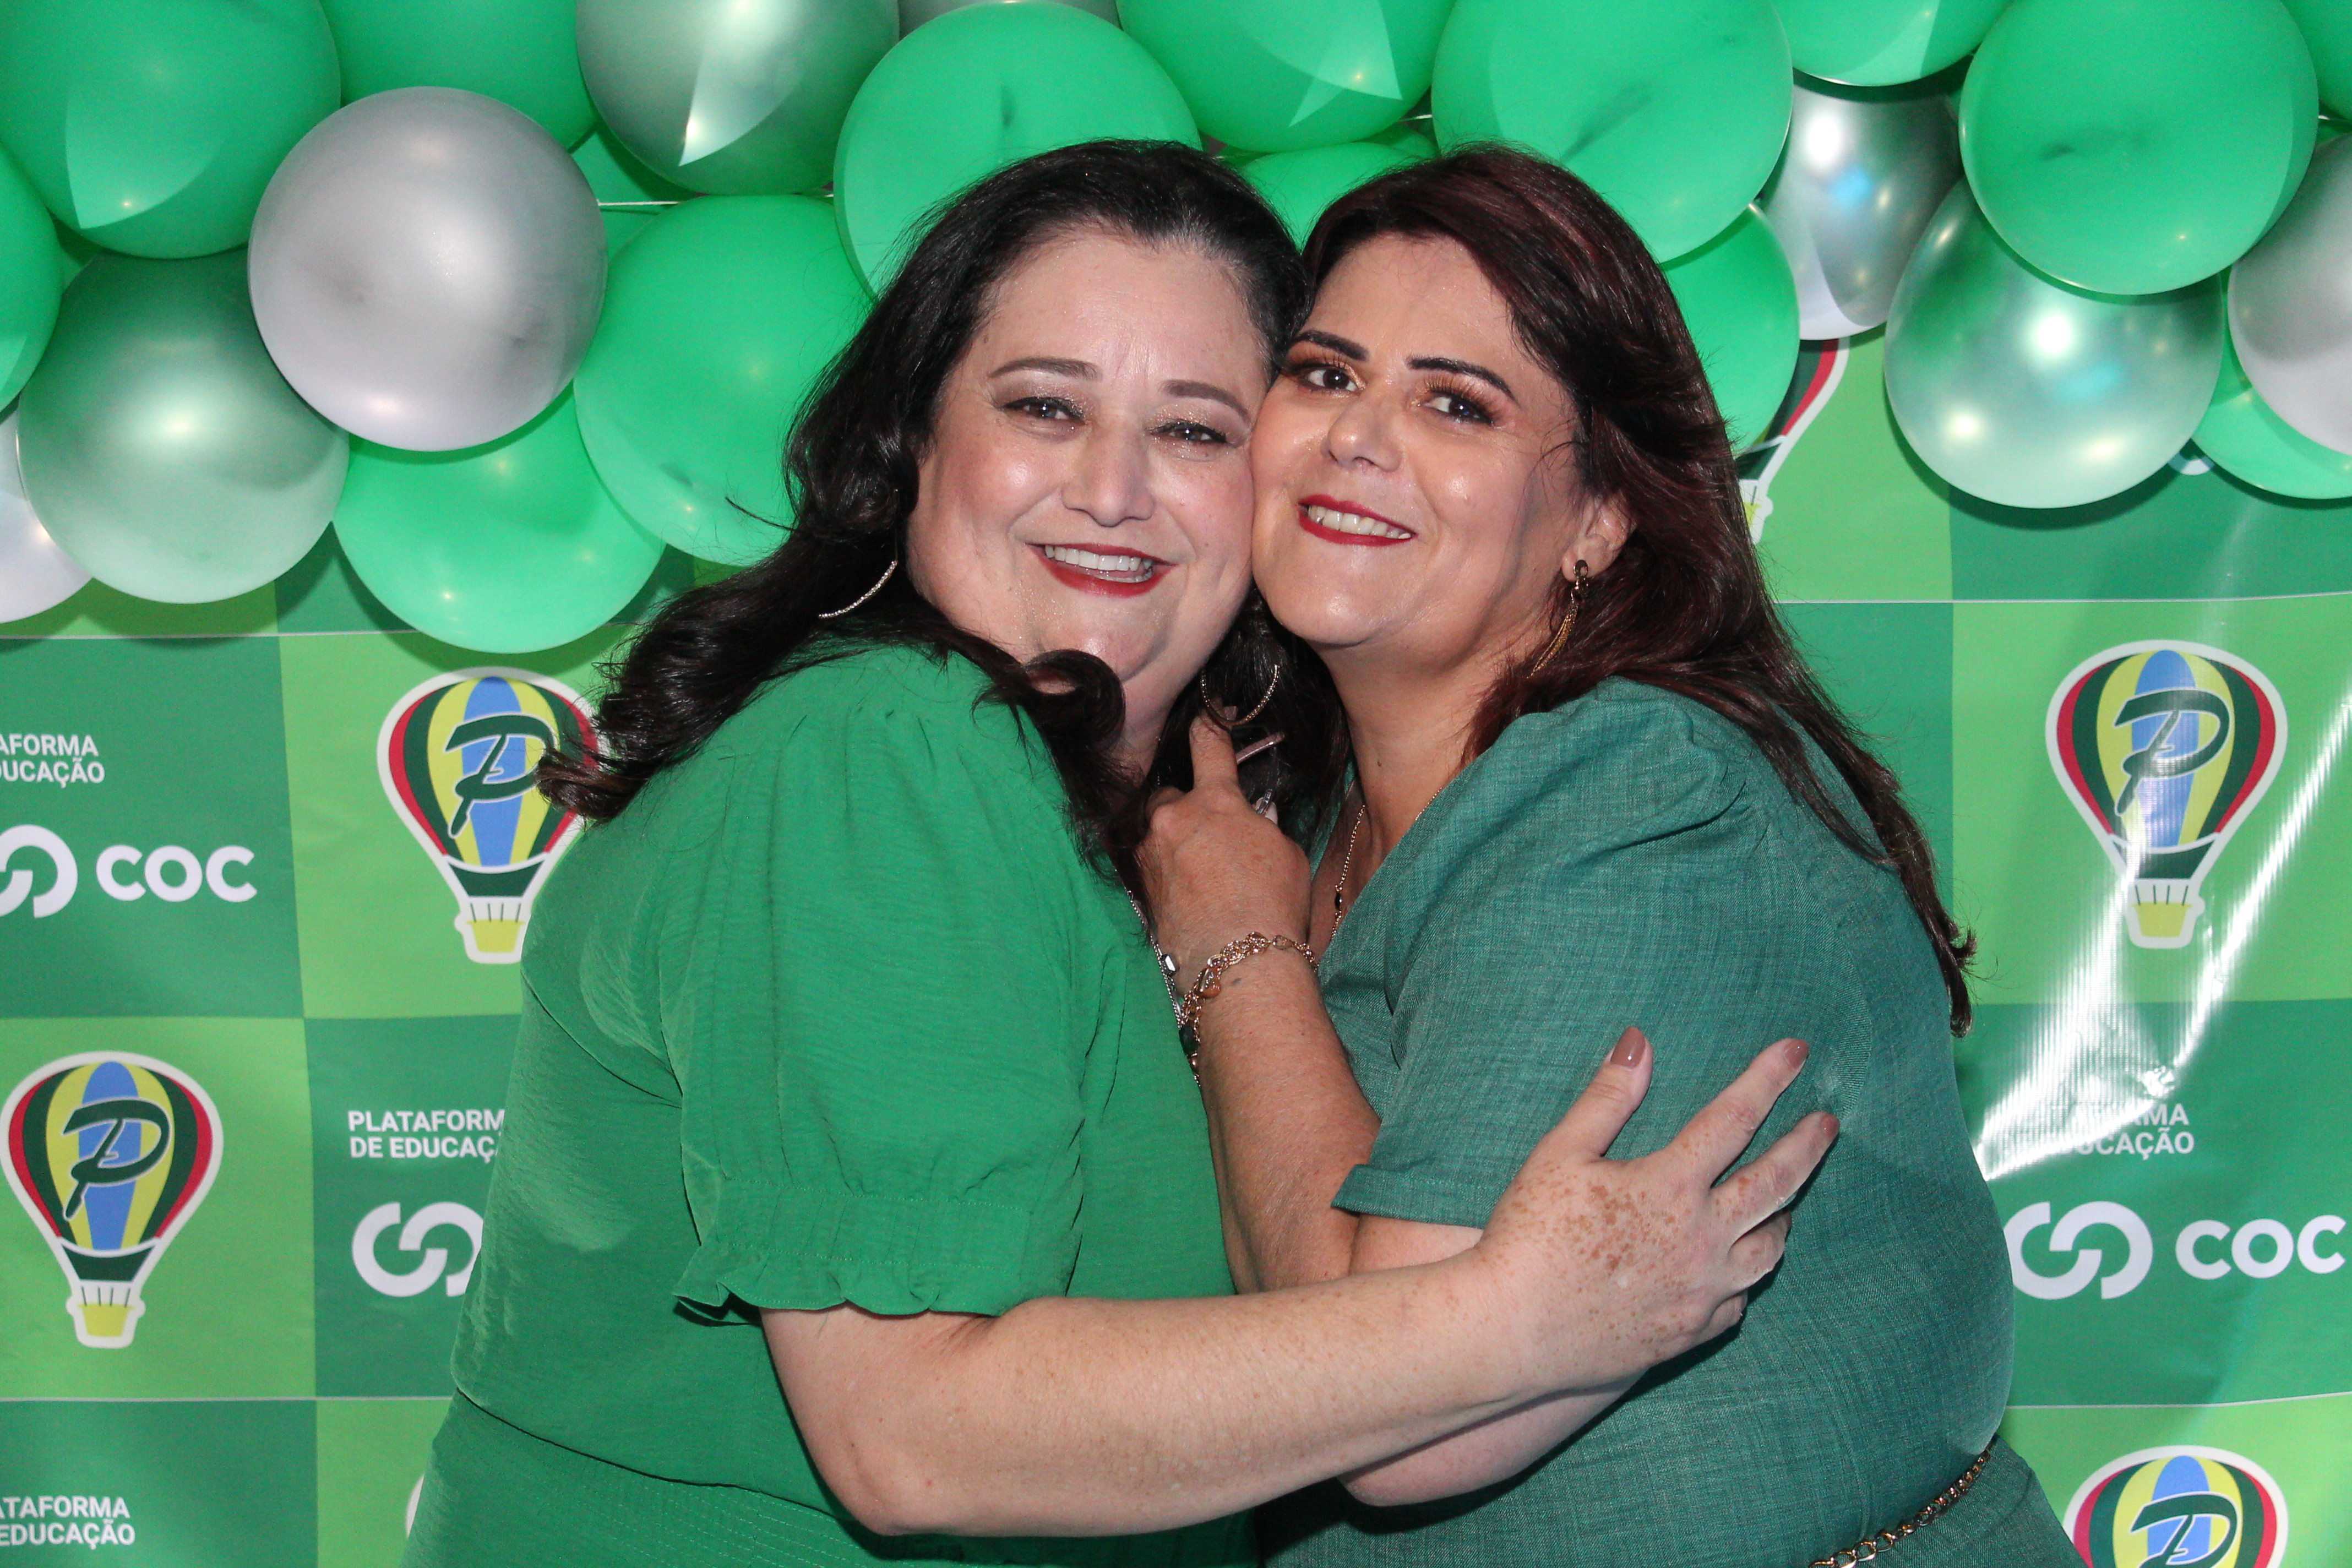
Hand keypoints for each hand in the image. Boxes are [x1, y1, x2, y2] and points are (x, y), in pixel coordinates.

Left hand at [1140, 717, 1313, 981]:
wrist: (1237, 962)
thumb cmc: (1272, 905)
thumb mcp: (1284, 853)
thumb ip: (1262, 826)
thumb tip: (1252, 819)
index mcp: (1215, 801)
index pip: (1208, 747)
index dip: (1209, 727)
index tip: (1209, 714)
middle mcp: (1174, 819)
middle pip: (1171, 795)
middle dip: (1187, 808)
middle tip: (1212, 834)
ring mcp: (1150, 853)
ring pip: (1156, 830)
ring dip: (1173, 840)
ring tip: (1201, 871)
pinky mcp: (1139, 887)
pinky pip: (1150, 864)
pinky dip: (1166, 870)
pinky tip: (1189, 893)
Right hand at [1467, 1030, 1836, 1397]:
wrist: (1511, 1332)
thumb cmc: (1528, 1236)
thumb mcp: (1559, 1153)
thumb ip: (1608, 1097)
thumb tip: (1640, 1041)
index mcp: (1670, 1186)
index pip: (1734, 1118)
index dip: (1768, 1079)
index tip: (1797, 1051)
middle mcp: (1702, 1238)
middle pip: (1776, 1183)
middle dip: (1807, 1146)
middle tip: (1827, 1124)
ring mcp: (1702, 1290)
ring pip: (1770, 1249)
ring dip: (1784, 1215)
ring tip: (1786, 1200)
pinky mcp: (1691, 1331)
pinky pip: (1739, 1301)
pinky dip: (1746, 1276)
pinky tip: (1737, 1267)